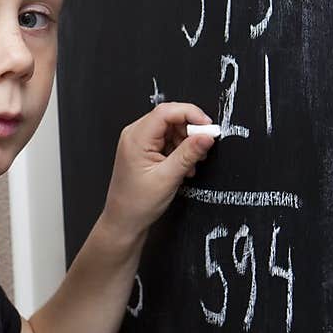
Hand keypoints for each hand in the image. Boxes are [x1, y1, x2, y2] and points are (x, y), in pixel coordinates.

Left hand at [101, 102, 216, 244]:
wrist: (124, 221)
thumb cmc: (137, 203)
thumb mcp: (168, 178)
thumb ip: (189, 154)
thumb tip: (207, 136)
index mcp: (136, 138)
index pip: (167, 111)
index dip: (191, 114)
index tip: (208, 127)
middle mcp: (135, 135)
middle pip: (169, 118)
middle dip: (190, 131)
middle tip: (203, 147)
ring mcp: (138, 142)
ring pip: (170, 129)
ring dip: (186, 143)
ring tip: (191, 164)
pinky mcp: (144, 151)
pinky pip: (166, 141)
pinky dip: (179, 150)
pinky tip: (183, 167)